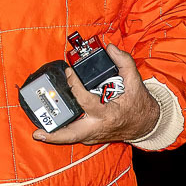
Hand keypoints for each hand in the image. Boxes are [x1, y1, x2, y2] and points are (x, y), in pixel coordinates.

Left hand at [32, 44, 159, 145]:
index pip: (86, 101)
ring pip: (71, 137)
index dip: (75, 85)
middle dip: (55, 135)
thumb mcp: (135, 82)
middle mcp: (98, 127)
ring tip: (38, 131)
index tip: (69, 72)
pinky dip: (63, 131)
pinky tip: (49, 127)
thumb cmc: (140, 105)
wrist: (147, 124)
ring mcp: (94, 134)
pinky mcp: (91, 136)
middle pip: (72, 134)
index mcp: (108, 114)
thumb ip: (124, 62)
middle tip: (38, 132)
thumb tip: (110, 48)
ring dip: (54, 135)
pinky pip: (74, 134)